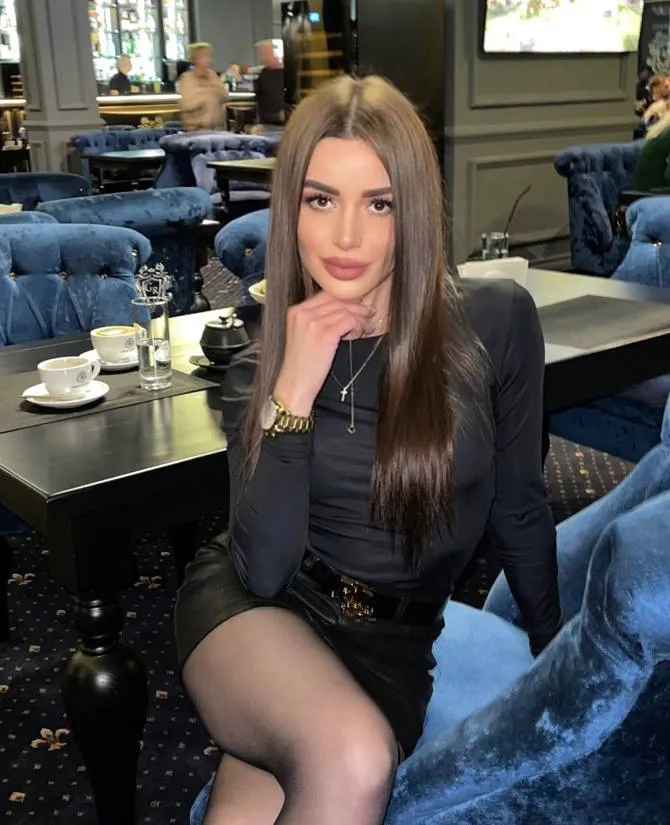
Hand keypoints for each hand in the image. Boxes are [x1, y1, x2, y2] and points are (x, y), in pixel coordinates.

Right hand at [274, 292, 374, 416]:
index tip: (356, 306)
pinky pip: (349, 320)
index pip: (325, 295)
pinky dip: (357, 326)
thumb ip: (316, 321)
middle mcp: (302, 312)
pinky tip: (358, 334)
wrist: (295, 385)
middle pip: (336, 300)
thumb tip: (341, 312)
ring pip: (345, 310)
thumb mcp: (303, 337)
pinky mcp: (325, 333)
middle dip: (356, 307)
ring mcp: (313, 322)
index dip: (344, 299)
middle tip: (368, 314)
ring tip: (365, 328)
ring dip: (359, 318)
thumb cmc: (301, 366)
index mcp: (295, 311)